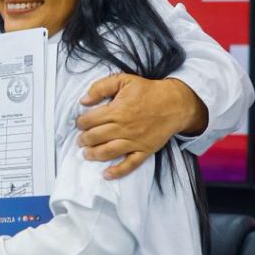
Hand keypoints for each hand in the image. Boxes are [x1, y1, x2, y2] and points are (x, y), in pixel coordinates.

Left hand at [76, 74, 207, 179]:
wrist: (175, 103)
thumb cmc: (148, 91)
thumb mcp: (123, 80)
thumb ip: (101, 87)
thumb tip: (83, 100)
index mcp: (116, 110)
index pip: (89, 120)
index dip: (80, 123)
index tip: (79, 123)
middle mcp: (123, 128)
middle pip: (95, 137)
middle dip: (83, 140)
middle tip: (80, 140)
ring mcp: (134, 141)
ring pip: (108, 152)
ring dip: (93, 154)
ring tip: (86, 154)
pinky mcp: (145, 150)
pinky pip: (130, 164)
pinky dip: (117, 171)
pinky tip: (106, 174)